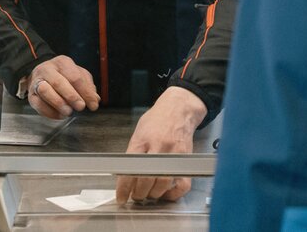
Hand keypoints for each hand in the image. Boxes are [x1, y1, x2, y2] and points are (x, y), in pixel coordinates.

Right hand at [26, 55, 99, 118]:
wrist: (41, 75)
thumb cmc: (64, 75)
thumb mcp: (78, 75)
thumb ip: (88, 86)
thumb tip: (95, 99)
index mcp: (63, 62)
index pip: (75, 77)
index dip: (86, 92)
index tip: (93, 105)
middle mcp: (48, 69)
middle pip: (59, 82)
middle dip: (72, 96)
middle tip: (81, 107)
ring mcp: (37, 81)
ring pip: (45, 91)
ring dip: (59, 103)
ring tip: (69, 112)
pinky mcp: (31, 95)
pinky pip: (38, 104)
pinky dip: (50, 112)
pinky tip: (60, 115)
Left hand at [115, 87, 206, 203]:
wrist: (179, 108)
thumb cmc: (157, 119)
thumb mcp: (139, 131)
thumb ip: (133, 152)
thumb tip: (125, 175)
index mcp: (142, 140)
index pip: (130, 168)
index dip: (123, 188)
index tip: (121, 197)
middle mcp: (158, 147)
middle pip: (146, 179)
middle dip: (138, 193)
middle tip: (135, 196)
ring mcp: (173, 154)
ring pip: (162, 184)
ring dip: (153, 194)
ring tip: (148, 194)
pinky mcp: (185, 160)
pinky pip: (182, 184)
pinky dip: (174, 194)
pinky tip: (166, 194)